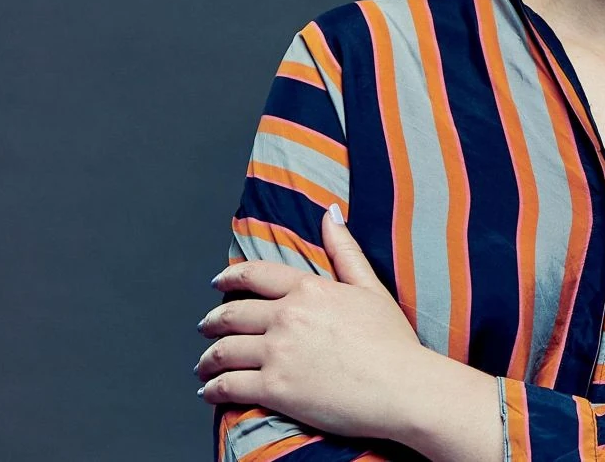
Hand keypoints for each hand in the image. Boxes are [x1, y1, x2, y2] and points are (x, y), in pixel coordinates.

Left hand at [194, 204, 425, 440]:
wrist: (401, 386)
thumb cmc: (392, 341)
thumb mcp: (371, 288)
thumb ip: (345, 251)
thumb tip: (331, 214)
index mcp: (309, 289)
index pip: (256, 276)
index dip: (230, 278)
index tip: (219, 282)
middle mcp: (287, 317)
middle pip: (233, 315)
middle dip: (213, 322)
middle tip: (206, 328)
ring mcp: (277, 353)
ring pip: (224, 351)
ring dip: (208, 359)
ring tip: (204, 365)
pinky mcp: (274, 389)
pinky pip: (228, 386)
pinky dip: (213, 389)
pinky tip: (210, 391)